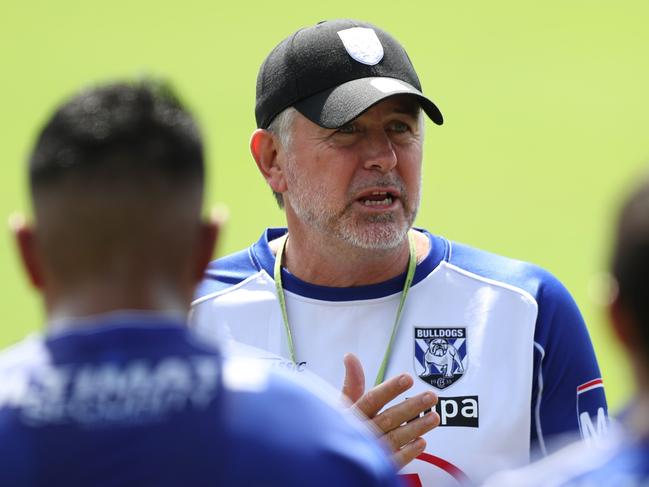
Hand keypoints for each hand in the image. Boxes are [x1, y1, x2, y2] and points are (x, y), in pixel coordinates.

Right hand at [341, 353, 439, 467]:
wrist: (334, 461)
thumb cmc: (341, 429)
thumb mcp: (342, 406)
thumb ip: (352, 384)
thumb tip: (350, 356)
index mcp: (352, 415)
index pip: (372, 399)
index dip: (390, 389)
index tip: (408, 379)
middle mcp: (361, 432)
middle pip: (389, 418)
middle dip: (411, 406)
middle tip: (431, 397)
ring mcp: (369, 451)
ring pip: (395, 438)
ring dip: (416, 428)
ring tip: (434, 418)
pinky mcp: (376, 468)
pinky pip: (394, 461)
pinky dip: (408, 452)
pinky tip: (422, 443)